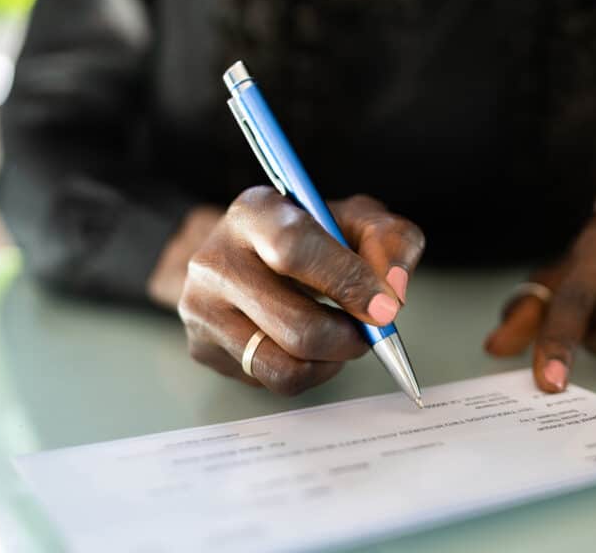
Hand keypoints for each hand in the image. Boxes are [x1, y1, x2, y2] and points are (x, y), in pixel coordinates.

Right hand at [177, 186, 425, 394]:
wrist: (244, 254)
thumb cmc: (308, 237)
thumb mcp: (355, 220)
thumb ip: (390, 241)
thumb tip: (393, 291)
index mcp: (254, 213)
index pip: (295, 248)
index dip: (346, 281)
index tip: (383, 307)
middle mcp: (216, 259)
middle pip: (297, 326)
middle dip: (349, 338)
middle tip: (368, 331)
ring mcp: (202, 308)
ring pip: (285, 366)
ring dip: (330, 361)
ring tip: (339, 338)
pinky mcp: (203, 347)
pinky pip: (272, 382)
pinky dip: (308, 372)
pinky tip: (310, 348)